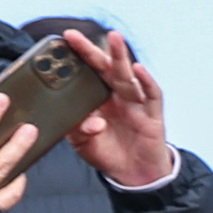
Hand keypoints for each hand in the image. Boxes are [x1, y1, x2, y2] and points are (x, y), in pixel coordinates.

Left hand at [58, 30, 179, 190]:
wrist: (134, 176)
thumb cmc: (109, 154)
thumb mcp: (83, 144)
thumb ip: (78, 130)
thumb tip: (89, 121)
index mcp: (98, 99)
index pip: (86, 73)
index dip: (75, 59)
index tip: (60, 44)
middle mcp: (116, 96)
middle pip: (103, 68)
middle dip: (90, 51)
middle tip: (74, 36)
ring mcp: (135, 103)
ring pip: (127, 76)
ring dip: (121, 56)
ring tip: (114, 39)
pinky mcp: (152, 114)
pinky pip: (151, 94)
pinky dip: (146, 81)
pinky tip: (138, 70)